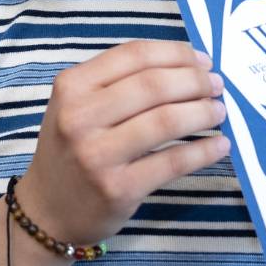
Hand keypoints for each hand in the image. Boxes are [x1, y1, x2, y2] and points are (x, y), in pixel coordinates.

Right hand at [19, 40, 229, 245]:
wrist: (46, 212)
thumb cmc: (72, 149)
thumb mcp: (79, 104)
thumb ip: (122, 81)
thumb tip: (189, 64)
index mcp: (72, 86)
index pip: (136, 55)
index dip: (177, 53)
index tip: (203, 60)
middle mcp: (80, 117)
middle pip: (154, 85)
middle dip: (196, 81)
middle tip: (216, 86)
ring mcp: (97, 155)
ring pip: (167, 120)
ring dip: (203, 112)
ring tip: (219, 112)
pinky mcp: (118, 188)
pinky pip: (173, 162)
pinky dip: (204, 151)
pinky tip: (219, 145)